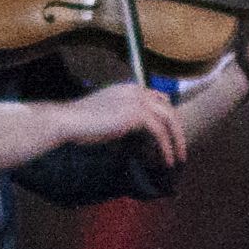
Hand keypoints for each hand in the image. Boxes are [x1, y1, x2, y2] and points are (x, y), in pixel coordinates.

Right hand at [56, 80, 188, 170]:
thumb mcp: (108, 114)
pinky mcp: (137, 115)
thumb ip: (124, 116)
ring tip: (179, 158)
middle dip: (177, 130)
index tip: (172, 136)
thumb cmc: (80, 123)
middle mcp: (137, 91)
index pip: (160, 99)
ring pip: (170, 120)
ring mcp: (138, 101)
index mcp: (130, 88)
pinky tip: (168, 160)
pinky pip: (160, 133)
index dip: (168, 118)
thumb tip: (138, 133)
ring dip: (177, 141)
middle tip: (181, 149)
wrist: (67, 121)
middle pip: (169, 109)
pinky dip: (167, 148)